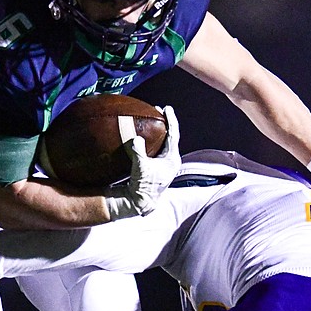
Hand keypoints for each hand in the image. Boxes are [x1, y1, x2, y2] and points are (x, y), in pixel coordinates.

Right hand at [104, 105, 180, 219]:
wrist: (139, 202)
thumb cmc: (143, 186)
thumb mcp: (141, 168)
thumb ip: (138, 152)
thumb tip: (136, 139)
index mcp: (172, 159)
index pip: (174, 135)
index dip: (171, 120)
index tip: (167, 108)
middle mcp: (171, 161)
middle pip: (170, 137)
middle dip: (165, 123)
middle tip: (158, 111)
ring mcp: (164, 165)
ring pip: (164, 143)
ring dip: (159, 132)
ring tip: (153, 120)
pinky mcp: (156, 167)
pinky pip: (157, 149)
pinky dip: (152, 140)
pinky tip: (144, 136)